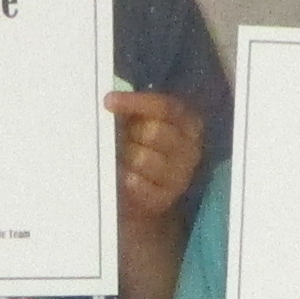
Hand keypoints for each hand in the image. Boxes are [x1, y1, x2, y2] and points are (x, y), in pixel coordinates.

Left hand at [109, 86, 204, 229]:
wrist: (144, 193)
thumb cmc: (140, 148)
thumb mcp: (139, 123)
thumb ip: (132, 110)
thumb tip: (111, 99)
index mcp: (188, 123)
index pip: (165, 107)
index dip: (136, 102)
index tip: (109, 101)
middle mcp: (190, 148)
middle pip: (154, 132)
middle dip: (132, 133)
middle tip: (122, 138)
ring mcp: (181, 176)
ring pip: (143, 158)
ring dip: (126, 157)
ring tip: (123, 159)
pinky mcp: (166, 199)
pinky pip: (138, 184)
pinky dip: (127, 179)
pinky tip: (125, 177)